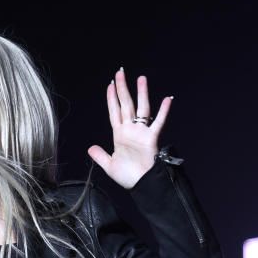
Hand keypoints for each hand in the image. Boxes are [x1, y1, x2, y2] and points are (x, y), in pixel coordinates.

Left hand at [87, 68, 172, 188]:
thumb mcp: (109, 165)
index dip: (111, 98)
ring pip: (141, 108)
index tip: (110, 85)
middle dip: (122, 88)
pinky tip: (167, 99)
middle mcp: (130, 130)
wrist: (141, 185)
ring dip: (141, 93)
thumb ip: (100, 155)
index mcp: (119, 134)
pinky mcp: (151, 138)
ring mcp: (141, 132)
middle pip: (126, 104)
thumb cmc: (128, 176)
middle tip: (120, 72)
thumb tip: (90, 148)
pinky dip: (163, 111)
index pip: (114, 112)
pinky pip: (158, 122)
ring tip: (141, 78)